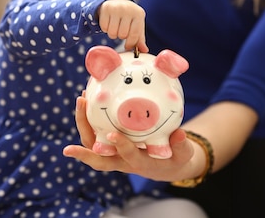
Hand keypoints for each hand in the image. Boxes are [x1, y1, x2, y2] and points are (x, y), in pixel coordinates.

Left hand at [63, 96, 195, 181]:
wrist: (166, 164)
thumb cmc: (175, 158)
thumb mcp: (183, 154)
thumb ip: (181, 146)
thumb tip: (180, 133)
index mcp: (139, 164)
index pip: (126, 157)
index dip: (120, 147)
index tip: (113, 134)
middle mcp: (121, 161)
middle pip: (98, 155)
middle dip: (85, 135)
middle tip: (82, 110)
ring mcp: (113, 154)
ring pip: (92, 144)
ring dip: (83, 123)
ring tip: (81, 99)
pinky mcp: (110, 145)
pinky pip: (95, 134)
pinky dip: (88, 120)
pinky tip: (88, 100)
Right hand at [97, 0, 147, 52]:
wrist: (118, 3)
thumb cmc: (130, 18)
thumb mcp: (137, 26)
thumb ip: (140, 39)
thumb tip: (144, 50)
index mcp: (139, 14)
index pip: (134, 34)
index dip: (130, 43)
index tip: (127, 46)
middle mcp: (128, 9)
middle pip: (122, 34)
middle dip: (121, 36)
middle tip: (121, 30)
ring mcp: (117, 8)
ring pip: (112, 32)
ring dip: (113, 34)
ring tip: (115, 27)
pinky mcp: (106, 8)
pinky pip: (104, 27)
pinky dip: (105, 29)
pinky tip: (109, 23)